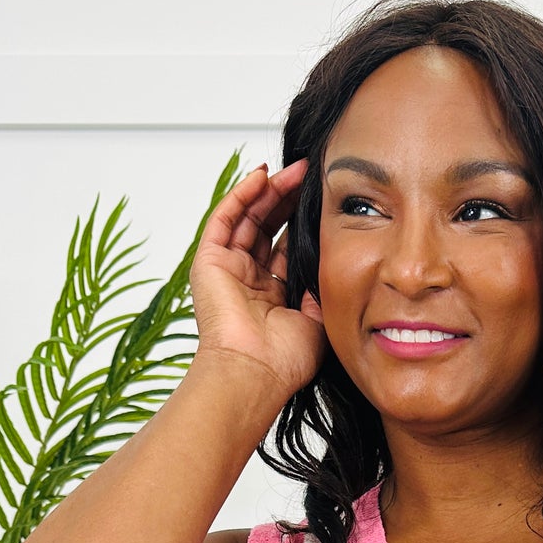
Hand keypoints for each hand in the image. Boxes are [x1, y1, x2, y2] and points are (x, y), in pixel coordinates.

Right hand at [189, 157, 325, 395]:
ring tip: (293, 171)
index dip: (300, 222)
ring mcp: (226, 270)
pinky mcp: (208, 262)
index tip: (320, 201)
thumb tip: (333, 261)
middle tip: (308, 175)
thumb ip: (322, 288)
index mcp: (271, 296)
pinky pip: (224, 219)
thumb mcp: (318, 319)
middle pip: (266, 227)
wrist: (255, 372)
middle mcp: (247, 281)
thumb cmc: (284, 360)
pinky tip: (262, 177)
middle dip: (286, 199)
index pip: (284, 247)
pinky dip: (242, 194)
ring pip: (247, 218)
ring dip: (268, 191)